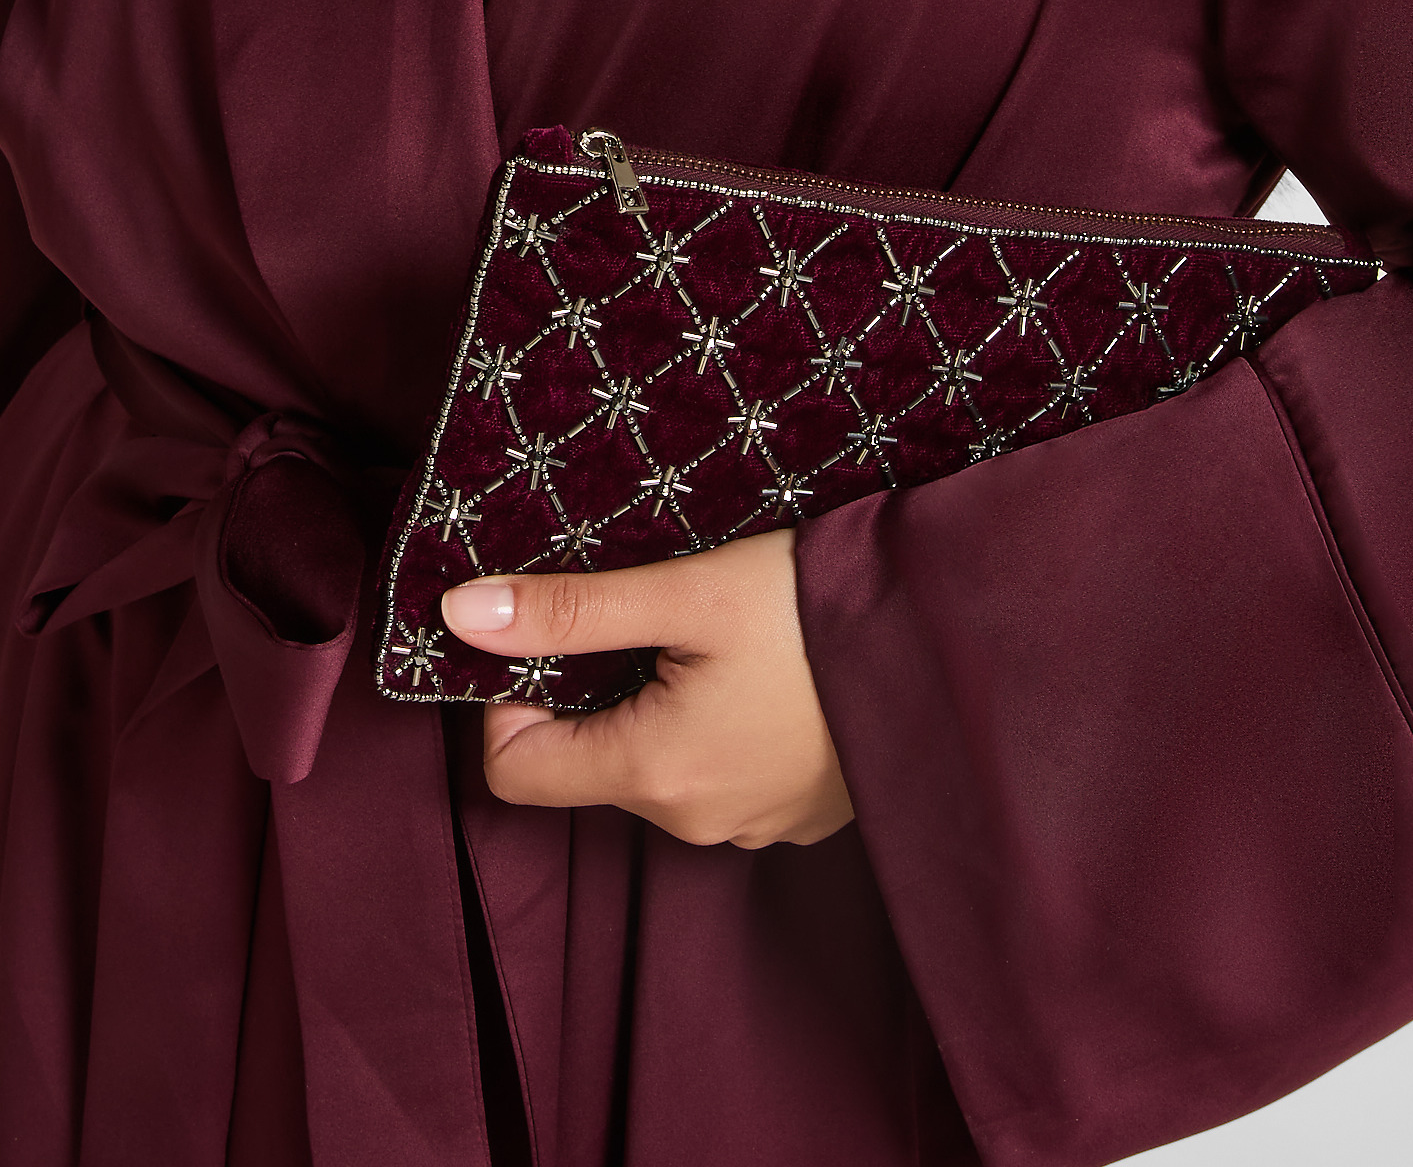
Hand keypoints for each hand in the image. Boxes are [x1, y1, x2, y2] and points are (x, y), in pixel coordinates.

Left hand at [439, 528, 854, 848]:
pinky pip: (719, 771)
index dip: (506, 696)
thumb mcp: (685, 591)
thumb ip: (570, 610)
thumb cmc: (815, 607)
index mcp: (655, 773)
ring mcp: (756, 821)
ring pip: (657, 764)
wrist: (953, 635)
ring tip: (707, 629)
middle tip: (639, 608)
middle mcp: (698, 819)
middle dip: (592, 688)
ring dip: (657, 701)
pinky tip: (756, 663)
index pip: (514, 771)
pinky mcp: (801, 808)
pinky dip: (714, 720)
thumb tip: (459, 613)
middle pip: (588, 762)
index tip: (546, 630)